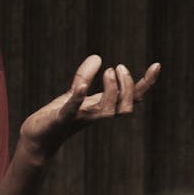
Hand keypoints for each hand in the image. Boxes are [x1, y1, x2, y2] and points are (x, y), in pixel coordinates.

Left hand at [20, 55, 160, 158]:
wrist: (37, 138)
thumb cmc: (57, 116)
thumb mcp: (73, 93)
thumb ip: (85, 76)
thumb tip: (98, 57)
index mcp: (101, 107)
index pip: (131, 98)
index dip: (145, 84)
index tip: (156, 65)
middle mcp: (95, 115)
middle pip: (125, 107)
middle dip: (127, 87)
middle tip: (118, 67)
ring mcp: (80, 119)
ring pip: (107, 111)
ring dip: (112, 90)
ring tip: (108, 71)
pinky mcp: (61, 119)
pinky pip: (72, 110)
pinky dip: (78, 98)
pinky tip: (81, 86)